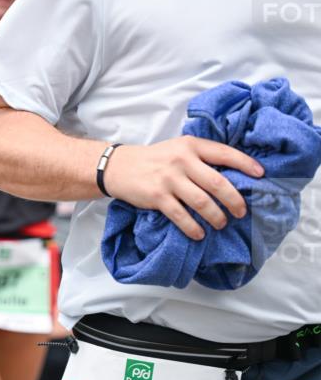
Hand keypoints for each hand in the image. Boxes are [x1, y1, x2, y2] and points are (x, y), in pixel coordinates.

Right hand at [104, 136, 263, 240]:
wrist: (118, 166)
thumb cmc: (154, 159)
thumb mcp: (178, 148)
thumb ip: (200, 157)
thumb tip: (231, 176)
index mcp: (191, 145)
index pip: (225, 153)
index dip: (245, 164)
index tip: (261, 176)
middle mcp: (182, 160)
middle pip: (217, 183)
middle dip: (234, 201)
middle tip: (241, 212)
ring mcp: (169, 179)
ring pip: (202, 202)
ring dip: (216, 217)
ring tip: (221, 224)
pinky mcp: (157, 197)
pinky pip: (180, 216)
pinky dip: (192, 228)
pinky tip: (198, 233)